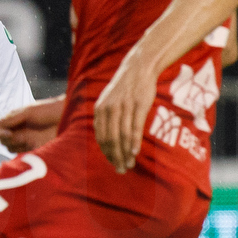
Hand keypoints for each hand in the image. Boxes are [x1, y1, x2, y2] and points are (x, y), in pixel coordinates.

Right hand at [0, 96, 62, 152]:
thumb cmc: (49, 110)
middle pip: (2, 139)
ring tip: (24, 140)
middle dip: (5, 139)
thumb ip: (11, 118)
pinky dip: (20, 152)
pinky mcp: (34, 147)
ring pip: (10, 147)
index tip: (7, 132)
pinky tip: (28, 147)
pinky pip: (21, 153)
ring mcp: (26, 139)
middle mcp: (19, 129)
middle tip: (15, 136)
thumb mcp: (28, 112)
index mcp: (16, 119)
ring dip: (12, 145)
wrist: (68, 116)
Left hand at [93, 54, 157, 172]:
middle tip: (121, 170)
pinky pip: (134, 127)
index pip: (101, 137)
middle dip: (115, 158)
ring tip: (129, 165)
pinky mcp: (138, 105)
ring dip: (125, 153)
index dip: (106, 153)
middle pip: (110, 140)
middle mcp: (109, 109)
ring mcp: (123, 107)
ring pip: (122, 136)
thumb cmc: (124, 88)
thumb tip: (105, 140)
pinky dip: (134, 142)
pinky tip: (135, 152)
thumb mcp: (108, 100)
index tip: (113, 163)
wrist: (138, 68)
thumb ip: (105, 118)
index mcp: (100, 110)